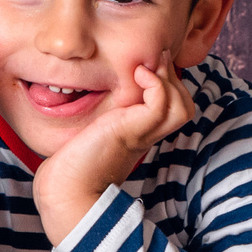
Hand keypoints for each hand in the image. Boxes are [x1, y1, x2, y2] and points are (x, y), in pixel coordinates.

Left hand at [32, 52, 191, 244]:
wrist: (66, 191)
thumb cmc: (71, 163)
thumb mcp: (91, 129)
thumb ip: (98, 115)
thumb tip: (81, 90)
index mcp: (141, 133)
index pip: (174, 107)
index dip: (169, 83)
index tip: (149, 66)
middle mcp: (147, 134)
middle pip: (185, 105)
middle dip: (173, 77)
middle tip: (153, 60)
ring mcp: (142, 134)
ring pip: (182, 107)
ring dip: (169, 79)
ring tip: (145, 68)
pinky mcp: (131, 132)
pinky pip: (161, 105)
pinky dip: (156, 84)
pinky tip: (137, 74)